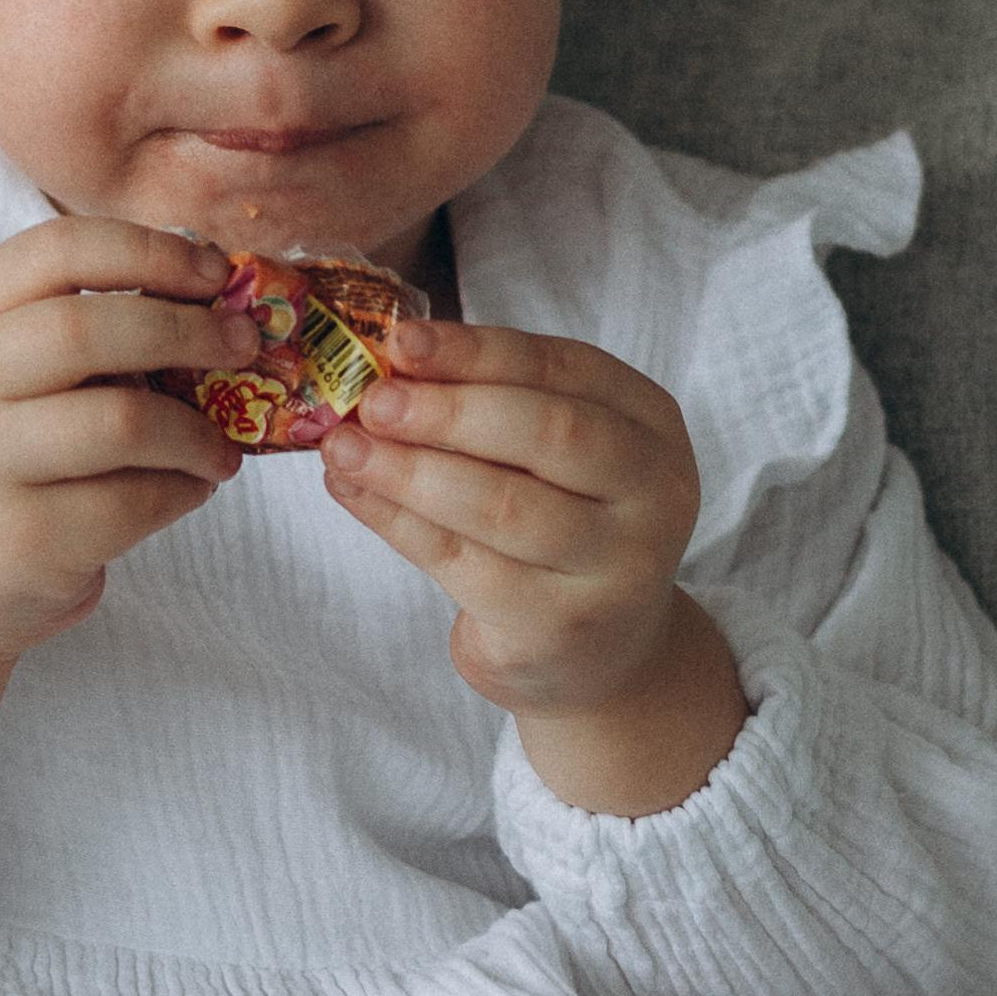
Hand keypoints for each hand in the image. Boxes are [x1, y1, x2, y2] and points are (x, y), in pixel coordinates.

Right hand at [0, 220, 258, 750]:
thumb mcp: (7, 378)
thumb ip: (83, 334)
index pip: (53, 251)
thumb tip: (217, 306)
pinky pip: (134, 502)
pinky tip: (190, 489)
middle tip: (243, 345)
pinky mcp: (24, 539)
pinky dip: (183, 492)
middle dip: (186, 330)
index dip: (147, 250)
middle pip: (86, 330)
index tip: (214, 271)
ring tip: (221, 449)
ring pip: (122, 422)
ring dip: (196, 433)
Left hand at [320, 317, 748, 813]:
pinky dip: (397, 522)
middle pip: (550, 434)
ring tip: (343, 447)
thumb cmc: (561, 528)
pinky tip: (354, 493)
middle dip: (450, 411)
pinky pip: (463, 564)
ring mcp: (614, 568)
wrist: (602, 655)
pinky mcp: (558, 626)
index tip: (404, 340)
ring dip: (409, 470)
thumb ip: (494, 407)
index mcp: (652, 426)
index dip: (480, 352)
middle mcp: (653, 494)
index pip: (565, 370)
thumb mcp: (552, 457)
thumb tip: (392, 364)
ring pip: (502, 506)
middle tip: (373, 401)